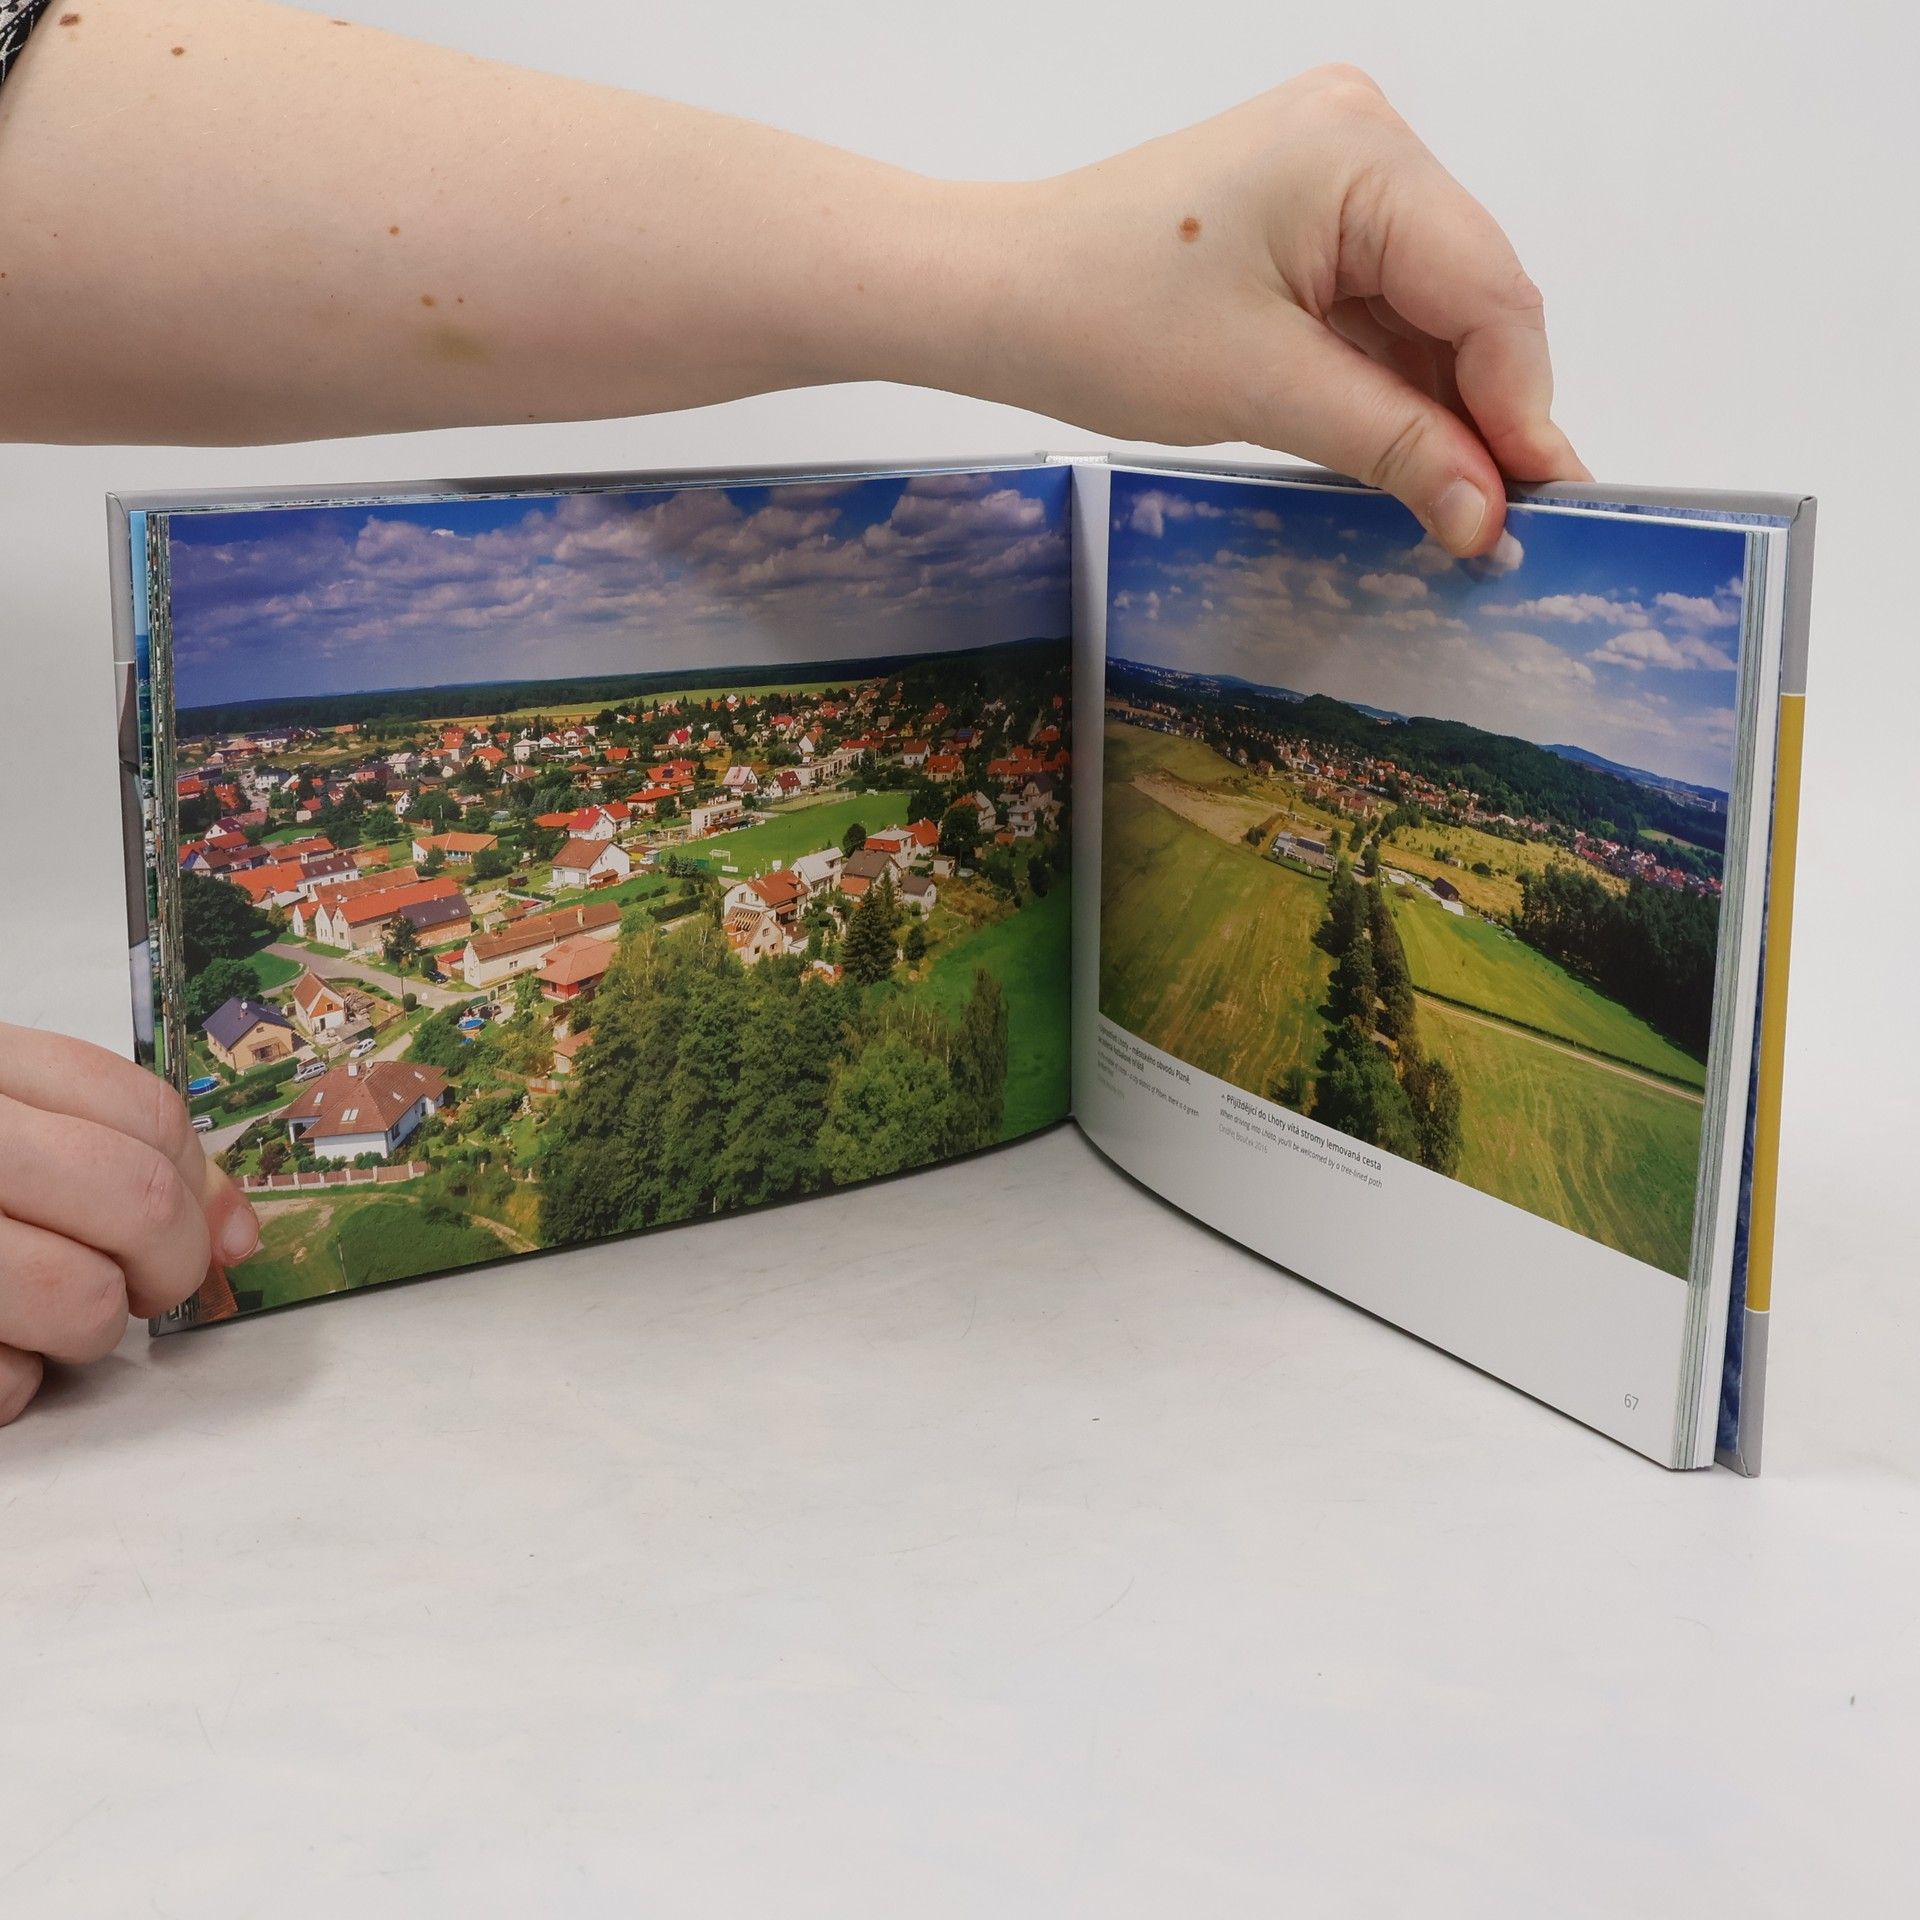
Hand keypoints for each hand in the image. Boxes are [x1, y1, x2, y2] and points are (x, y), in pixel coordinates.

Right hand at [0, 1023, 259, 1424]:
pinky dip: (2, 1384)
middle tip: (134, 1285)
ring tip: (28, 1316)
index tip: (193, 1227)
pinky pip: (2, 1385)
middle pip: (136, 1203)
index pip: (148, 1114)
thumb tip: (238, 1229)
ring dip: (79, 1334)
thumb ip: (113, 1152)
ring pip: (81, 1304)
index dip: (194, 1185)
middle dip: (164, 1266)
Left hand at [966, 66, 1587, 553]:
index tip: (1540, 507)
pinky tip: (1410, 455)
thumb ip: (1393, 445)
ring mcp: (1337, 177)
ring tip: (1462, 508)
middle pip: (1472, 297)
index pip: (1490, 291)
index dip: (1522, 408)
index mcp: (1360, 153)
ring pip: (1431, 311)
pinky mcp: (1307, 220)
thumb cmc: (1099, 318)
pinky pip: (1381, 308)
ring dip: (1444, 408)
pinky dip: (1394, 385)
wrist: (995, 294)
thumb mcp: (1264, 389)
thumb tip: (1486, 515)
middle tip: (1505, 526)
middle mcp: (1364, 142)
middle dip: (1488, 413)